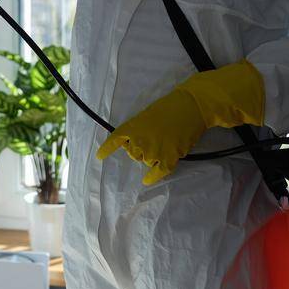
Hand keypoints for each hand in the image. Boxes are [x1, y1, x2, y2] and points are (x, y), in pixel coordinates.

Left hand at [95, 61, 265, 183]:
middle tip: (155, 137)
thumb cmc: (169, 108)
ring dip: (153, 157)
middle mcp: (138, 142)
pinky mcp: (168, 160)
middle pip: (133, 154)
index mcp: (131, 128)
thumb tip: (136, 147)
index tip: (99, 157)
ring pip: (146, 162)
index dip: (107, 150)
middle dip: (140, 149)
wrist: (190, 107)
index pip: (115, 141)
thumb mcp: (146, 116)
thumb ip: (138, 131)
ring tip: (166, 142)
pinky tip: (147, 181)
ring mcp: (153, 152)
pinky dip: (152, 178)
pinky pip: (157, 173)